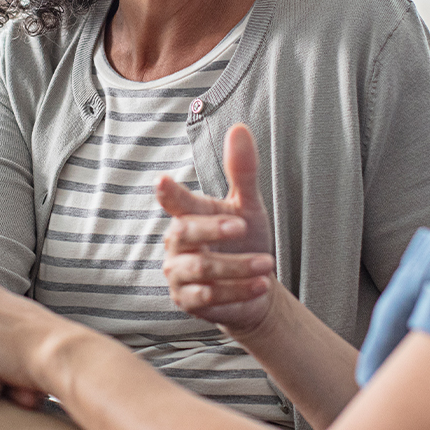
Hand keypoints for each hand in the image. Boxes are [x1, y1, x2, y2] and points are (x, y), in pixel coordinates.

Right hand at [157, 123, 278, 331]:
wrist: (255, 286)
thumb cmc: (246, 240)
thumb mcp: (248, 204)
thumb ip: (241, 170)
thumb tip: (239, 128)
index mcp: (188, 216)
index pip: (175, 202)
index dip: (169, 194)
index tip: (162, 182)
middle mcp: (177, 244)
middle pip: (186, 233)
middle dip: (214, 230)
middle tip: (242, 225)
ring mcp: (179, 274)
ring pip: (202, 269)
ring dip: (237, 266)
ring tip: (267, 263)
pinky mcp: (188, 301)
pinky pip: (208, 296)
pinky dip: (237, 290)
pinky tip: (260, 285)